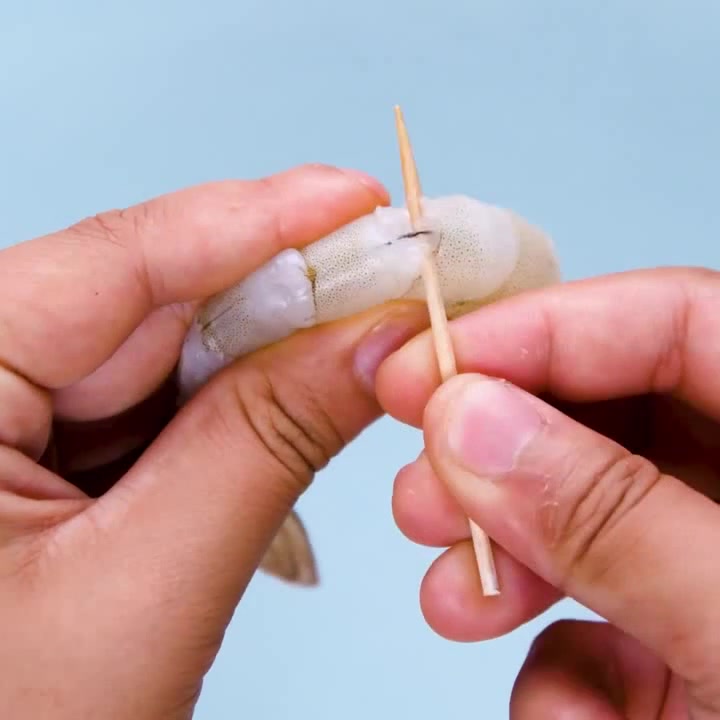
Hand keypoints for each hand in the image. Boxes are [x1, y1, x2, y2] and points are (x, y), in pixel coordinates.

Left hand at [0, 164, 428, 719]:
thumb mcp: (146, 590)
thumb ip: (265, 446)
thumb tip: (372, 344)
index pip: (113, 265)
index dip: (252, 220)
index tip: (354, 197)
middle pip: (147, 300)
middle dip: (283, 290)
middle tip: (389, 278)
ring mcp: (3, 415)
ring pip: (160, 348)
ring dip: (268, 351)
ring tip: (360, 345)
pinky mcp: (42, 451)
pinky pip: (153, 398)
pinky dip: (233, 401)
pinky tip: (295, 400)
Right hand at [377, 268, 719, 717]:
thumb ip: (615, 518)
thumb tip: (466, 420)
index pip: (674, 320)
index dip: (541, 330)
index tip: (424, 370)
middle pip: (610, 417)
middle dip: (499, 452)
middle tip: (418, 492)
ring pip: (586, 520)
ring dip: (505, 558)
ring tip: (451, 598)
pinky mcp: (690, 653)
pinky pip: (599, 626)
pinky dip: (559, 667)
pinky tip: (570, 714)